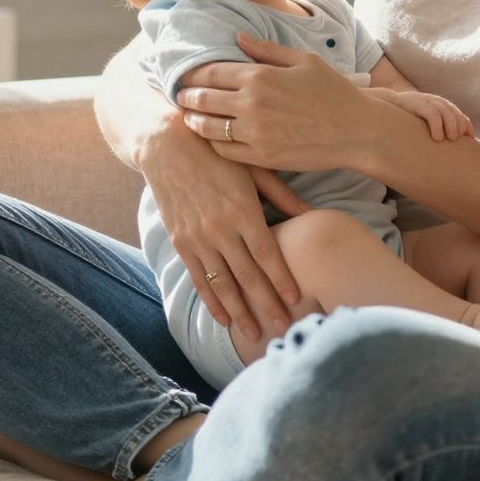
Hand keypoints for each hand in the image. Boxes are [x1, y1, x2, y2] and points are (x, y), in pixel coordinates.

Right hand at [138, 116, 309, 339]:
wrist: (166, 146)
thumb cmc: (217, 154)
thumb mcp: (254, 168)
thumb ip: (283, 195)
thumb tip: (313, 216)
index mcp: (242, 209)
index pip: (266, 253)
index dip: (282, 279)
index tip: (296, 300)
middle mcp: (220, 228)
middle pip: (248, 275)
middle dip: (267, 304)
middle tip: (284, 328)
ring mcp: (197, 238)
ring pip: (222, 284)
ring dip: (240, 311)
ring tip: (255, 334)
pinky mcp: (180, 242)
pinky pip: (199, 279)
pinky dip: (211, 301)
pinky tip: (224, 319)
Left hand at [177, 33, 379, 172]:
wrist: (356, 130)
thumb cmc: (333, 91)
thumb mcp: (303, 60)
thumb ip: (266, 50)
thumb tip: (238, 38)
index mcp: (260, 76)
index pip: (210, 73)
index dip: (192, 74)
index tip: (185, 75)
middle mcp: (251, 104)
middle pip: (202, 99)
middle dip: (187, 96)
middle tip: (180, 96)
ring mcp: (255, 133)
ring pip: (208, 127)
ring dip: (194, 120)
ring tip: (190, 117)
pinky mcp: (262, 157)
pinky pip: (225, 151)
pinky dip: (213, 143)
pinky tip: (213, 136)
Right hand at [369, 88, 471, 141]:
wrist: (383, 104)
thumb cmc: (403, 120)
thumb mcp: (421, 124)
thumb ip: (433, 131)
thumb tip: (445, 152)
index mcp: (440, 107)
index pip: (459, 115)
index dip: (467, 127)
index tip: (470, 141)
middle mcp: (435, 102)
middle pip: (454, 112)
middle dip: (460, 125)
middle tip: (459, 141)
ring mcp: (425, 101)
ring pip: (445, 111)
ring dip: (451, 125)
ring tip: (451, 139)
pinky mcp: (415, 103)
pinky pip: (430, 112)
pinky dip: (436, 124)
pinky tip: (437, 138)